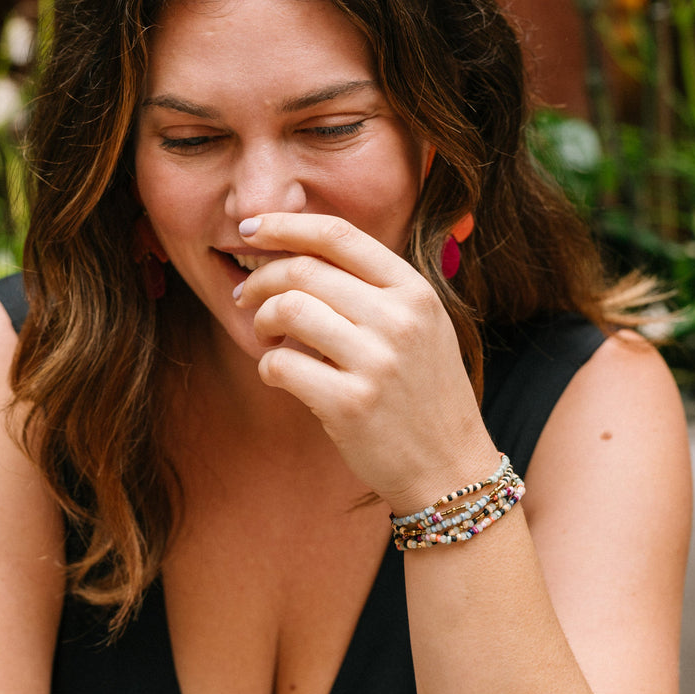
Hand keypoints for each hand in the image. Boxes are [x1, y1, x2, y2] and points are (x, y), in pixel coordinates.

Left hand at [232, 213, 498, 513]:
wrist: (450, 468)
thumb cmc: (422, 393)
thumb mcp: (420, 327)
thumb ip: (373, 288)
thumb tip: (298, 251)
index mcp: (415, 291)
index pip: (339, 235)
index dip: (285, 225)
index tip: (250, 228)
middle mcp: (399, 319)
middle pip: (303, 270)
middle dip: (260, 279)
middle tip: (244, 297)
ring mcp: (376, 361)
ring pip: (288, 310)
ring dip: (261, 321)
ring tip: (266, 337)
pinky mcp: (350, 404)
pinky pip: (280, 364)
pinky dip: (267, 366)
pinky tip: (278, 374)